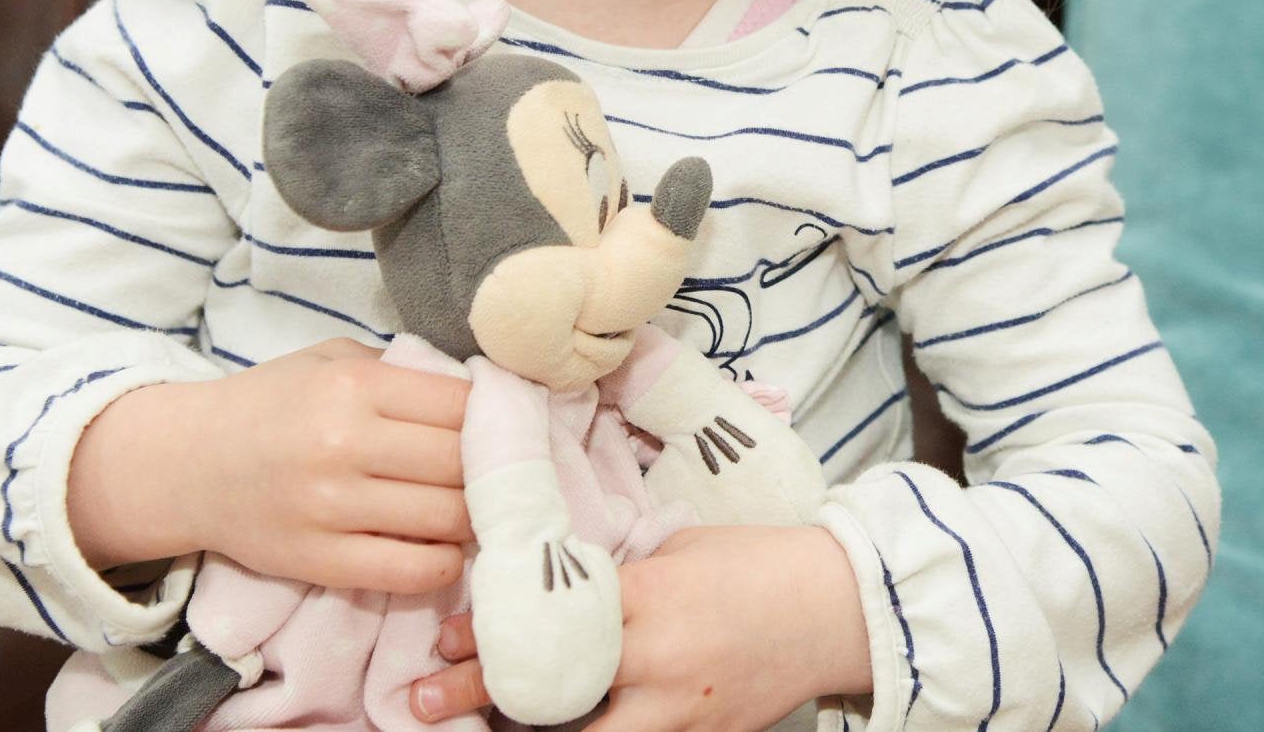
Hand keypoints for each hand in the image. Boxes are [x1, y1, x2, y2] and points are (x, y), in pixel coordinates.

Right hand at [72, 337, 471, 592]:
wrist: (184, 465)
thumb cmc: (270, 404)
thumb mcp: (331, 359)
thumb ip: (401, 371)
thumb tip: (482, 392)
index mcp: (354, 385)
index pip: (463, 403)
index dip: (495, 415)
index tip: (503, 425)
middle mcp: (344, 444)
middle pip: (463, 461)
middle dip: (494, 468)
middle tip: (504, 473)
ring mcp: (330, 508)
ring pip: (446, 517)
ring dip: (477, 517)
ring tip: (480, 509)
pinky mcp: (318, 561)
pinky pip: (408, 570)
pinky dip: (443, 563)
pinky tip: (445, 548)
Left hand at [410, 524, 872, 729]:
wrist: (842, 607)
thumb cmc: (763, 562)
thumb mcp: (682, 549)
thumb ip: (622, 576)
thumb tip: (558, 587)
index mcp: (654, 595)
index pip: (553, 616)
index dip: (490, 632)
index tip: (444, 635)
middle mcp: (660, 659)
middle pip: (551, 688)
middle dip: (480, 696)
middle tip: (421, 700)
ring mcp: (681, 709)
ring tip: (480, 728)